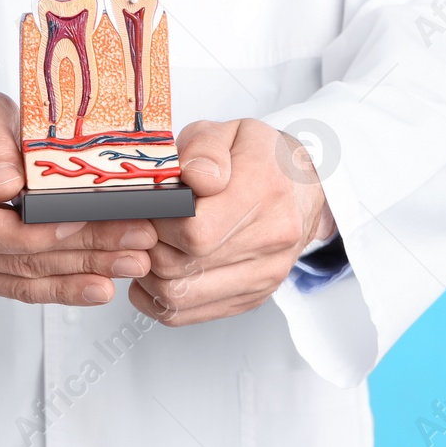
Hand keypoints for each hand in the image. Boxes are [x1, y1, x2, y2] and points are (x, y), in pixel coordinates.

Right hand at [0, 85, 155, 305]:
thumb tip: (6, 185)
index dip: (32, 232)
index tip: (79, 224)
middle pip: (8, 254)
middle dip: (78, 252)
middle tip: (134, 244)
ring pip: (16, 275)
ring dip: (78, 272)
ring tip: (130, 262)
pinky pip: (11, 285)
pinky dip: (57, 286)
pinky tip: (96, 285)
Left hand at [131, 118, 334, 325]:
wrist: (302, 187)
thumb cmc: (260, 158)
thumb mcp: (230, 131)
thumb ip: (205, 148)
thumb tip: (194, 179)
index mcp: (264, 190)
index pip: (195, 231)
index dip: (158, 222)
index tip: (150, 207)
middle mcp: (271, 240)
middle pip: (181, 267)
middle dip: (147, 247)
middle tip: (143, 225)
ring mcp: (263, 276)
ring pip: (179, 299)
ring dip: (148, 275)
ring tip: (149, 245)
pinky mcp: (251, 298)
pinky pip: (187, 315)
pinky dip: (158, 297)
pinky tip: (158, 271)